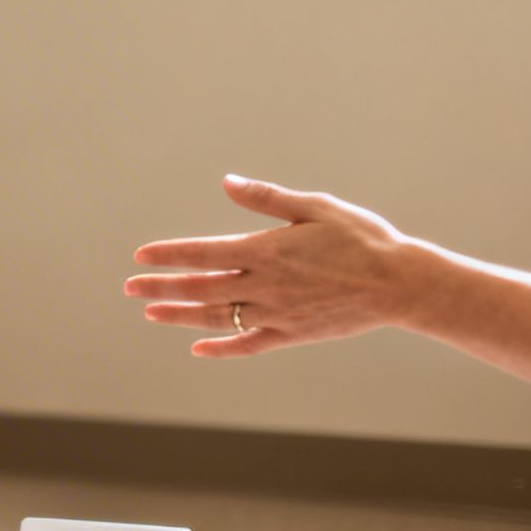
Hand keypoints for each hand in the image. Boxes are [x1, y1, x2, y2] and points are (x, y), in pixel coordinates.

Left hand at [123, 175, 419, 356]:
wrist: (399, 283)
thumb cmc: (361, 238)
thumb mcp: (316, 207)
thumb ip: (267, 198)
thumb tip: (227, 182)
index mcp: (266, 250)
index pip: (203, 253)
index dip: (169, 255)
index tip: (141, 256)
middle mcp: (264, 285)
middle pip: (200, 289)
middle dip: (162, 287)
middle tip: (130, 288)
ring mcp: (276, 314)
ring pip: (217, 318)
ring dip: (180, 316)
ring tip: (151, 312)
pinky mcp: (291, 335)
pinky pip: (248, 345)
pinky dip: (221, 347)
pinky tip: (198, 348)